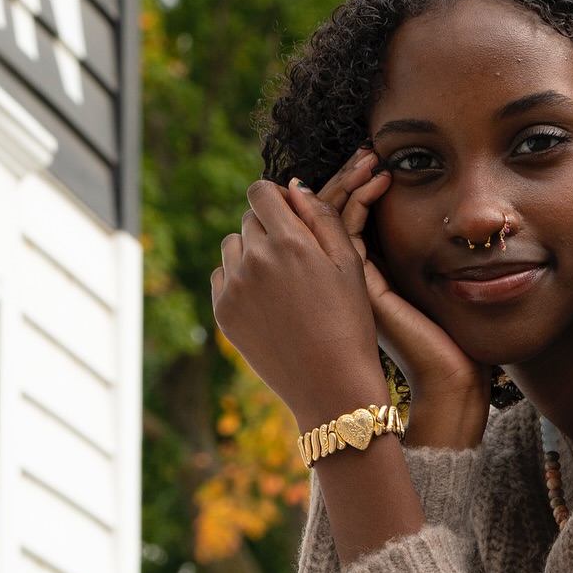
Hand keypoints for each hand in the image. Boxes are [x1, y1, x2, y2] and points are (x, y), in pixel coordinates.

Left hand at [211, 178, 386, 430]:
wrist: (331, 385)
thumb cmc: (350, 321)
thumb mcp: (349, 263)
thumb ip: (321, 217)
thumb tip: (294, 187)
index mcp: (289, 241)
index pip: (260, 191)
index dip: (276, 197)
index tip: (291, 214)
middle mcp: (255, 259)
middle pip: (248, 219)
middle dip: (269, 227)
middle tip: (296, 256)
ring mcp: (234, 288)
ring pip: (232, 246)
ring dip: (252, 251)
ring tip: (282, 280)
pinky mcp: (224, 312)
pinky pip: (222, 276)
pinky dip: (239, 279)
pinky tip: (267, 300)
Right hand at [318, 151, 489, 450]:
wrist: (448, 378)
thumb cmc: (447, 338)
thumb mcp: (422, 282)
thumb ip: (405, 251)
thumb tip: (411, 202)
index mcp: (355, 278)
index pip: (338, 219)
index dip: (349, 186)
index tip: (370, 157)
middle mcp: (343, 281)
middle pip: (326, 216)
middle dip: (344, 178)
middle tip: (364, 148)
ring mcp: (346, 283)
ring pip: (329, 222)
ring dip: (348, 183)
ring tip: (369, 156)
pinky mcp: (361, 285)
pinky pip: (347, 235)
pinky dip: (358, 203)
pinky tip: (377, 182)